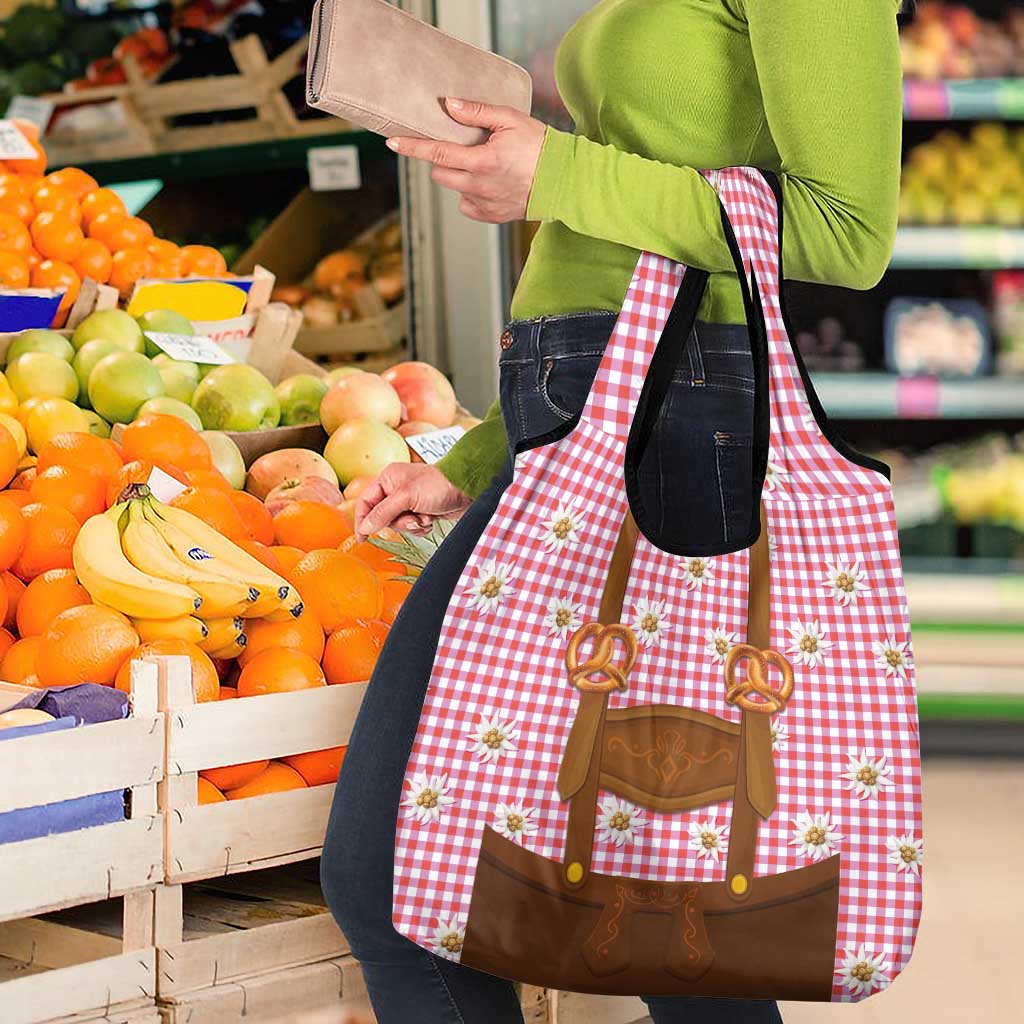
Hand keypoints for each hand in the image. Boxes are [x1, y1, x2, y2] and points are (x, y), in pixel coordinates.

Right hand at [354, 463, 471, 538]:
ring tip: (425, 517)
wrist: (467, 489)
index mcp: (388, 479)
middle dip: (399, 522)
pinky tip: (431, 519)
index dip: (362, 520)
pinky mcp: (421, 511)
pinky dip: (421, 527)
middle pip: (382, 517)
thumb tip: (365, 527)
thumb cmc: (438, 485)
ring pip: (398, 524)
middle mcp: (396, 489)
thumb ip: (383, 512)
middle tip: (412, 519)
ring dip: (412, 525)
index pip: (365, 502)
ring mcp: (409, 501)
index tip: (362, 538)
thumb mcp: (406, 497)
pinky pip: (412, 527)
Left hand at [385, 97, 546, 222]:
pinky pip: (467, 205)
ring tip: (481, 164)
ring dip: (458, 175)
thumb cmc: (540, 146)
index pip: (437, 153)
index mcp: (482, 161)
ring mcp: (484, 204)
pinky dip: (471, 193)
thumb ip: (476, 112)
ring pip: (454, 188)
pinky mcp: (491, 216)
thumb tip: (448, 105)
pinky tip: (488, 183)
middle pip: (440, 173)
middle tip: (460, 147)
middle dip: (442, 159)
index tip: (393, 143)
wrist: (564, 181)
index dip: (412, 147)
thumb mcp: (510, 119)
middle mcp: (479, 186)